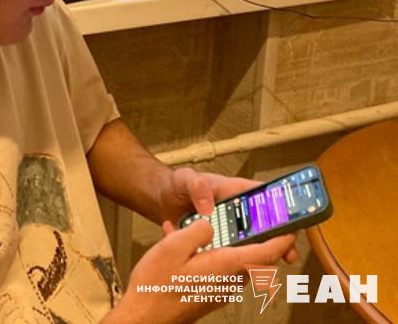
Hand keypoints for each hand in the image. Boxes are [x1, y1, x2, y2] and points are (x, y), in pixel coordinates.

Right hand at [102, 220, 296, 323]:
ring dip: (224, 246)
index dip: (283, 238)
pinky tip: (184, 249)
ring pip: (234, 263)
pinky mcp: (210, 295)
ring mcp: (220, 290)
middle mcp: (228, 281)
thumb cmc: (155, 286)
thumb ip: (197, 231)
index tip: (292, 226)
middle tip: (246, 220)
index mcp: (225, 265)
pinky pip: (219, 271)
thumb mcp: (173, 246)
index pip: (267, 252)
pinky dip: (210, 257)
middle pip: (254, 258)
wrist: (144, 317)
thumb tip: (209, 226)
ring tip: (195, 231)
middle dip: (252, 238)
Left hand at [156, 168, 297, 263]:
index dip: (282, 210)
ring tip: (264, 267)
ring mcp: (229, 229)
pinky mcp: (218, 244)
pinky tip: (234, 271)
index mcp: (234, 191)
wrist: (160, 201)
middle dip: (279, 240)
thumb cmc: (176, 185)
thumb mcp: (184, 179)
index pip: (266, 197)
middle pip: (265, 225)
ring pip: (251, 244)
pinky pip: (230, 254)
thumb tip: (209, 207)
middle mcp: (236, 211)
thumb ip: (196, 186)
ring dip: (259, 255)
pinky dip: (234, 262)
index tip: (291, 224)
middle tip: (286, 253)